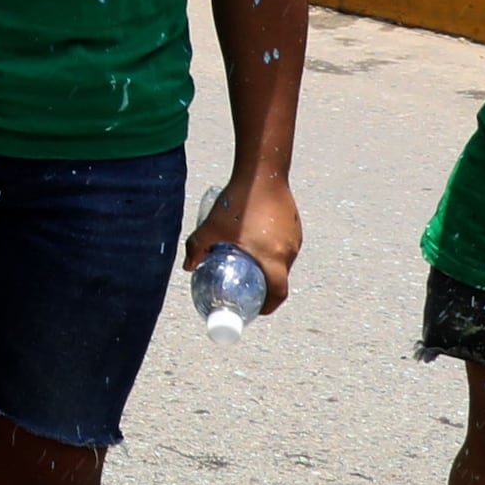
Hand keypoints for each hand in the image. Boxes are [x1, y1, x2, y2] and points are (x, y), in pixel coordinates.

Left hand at [189, 170, 302, 311]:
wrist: (262, 174)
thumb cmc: (237, 203)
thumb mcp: (210, 228)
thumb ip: (196, 248)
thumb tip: (188, 268)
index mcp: (273, 259)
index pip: (278, 294)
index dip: (268, 306)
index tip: (256, 309)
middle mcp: (289, 252)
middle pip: (280, 279)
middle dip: (265, 288)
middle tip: (247, 289)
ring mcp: (295, 239)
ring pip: (284, 262)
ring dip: (269, 268)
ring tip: (250, 265)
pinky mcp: (296, 227)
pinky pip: (286, 246)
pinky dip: (274, 251)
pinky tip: (257, 243)